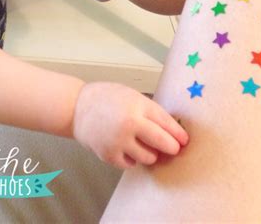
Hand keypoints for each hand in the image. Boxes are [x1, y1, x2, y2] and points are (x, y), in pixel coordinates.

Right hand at [73, 82, 188, 168]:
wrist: (76, 107)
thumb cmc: (105, 98)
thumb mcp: (131, 95)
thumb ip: (149, 111)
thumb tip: (170, 130)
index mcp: (138, 105)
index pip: (167, 123)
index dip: (179, 134)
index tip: (184, 140)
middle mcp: (130, 123)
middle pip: (164, 143)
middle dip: (172, 148)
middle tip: (173, 148)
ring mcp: (119, 141)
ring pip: (149, 158)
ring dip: (151, 154)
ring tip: (143, 145)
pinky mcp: (110, 155)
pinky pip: (131, 164)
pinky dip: (132, 158)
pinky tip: (127, 147)